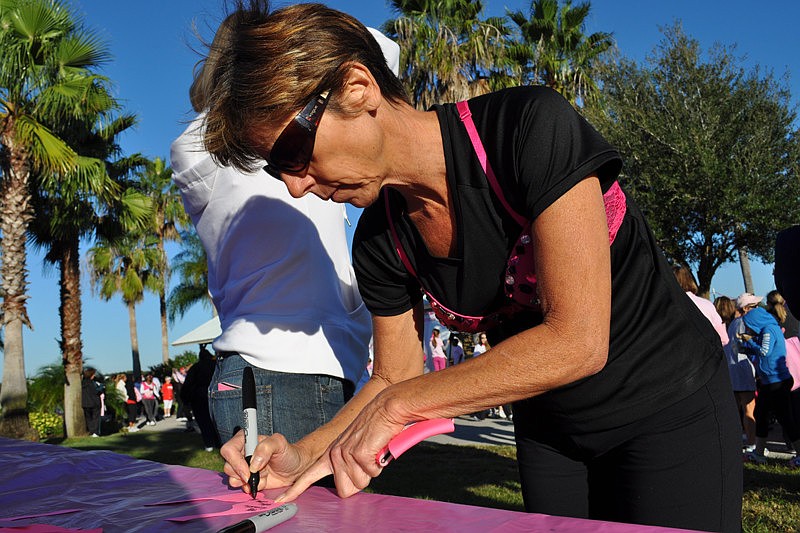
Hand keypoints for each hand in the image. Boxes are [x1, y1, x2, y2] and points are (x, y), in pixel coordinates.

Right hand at [220, 430, 310, 495]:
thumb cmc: (288, 452)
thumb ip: (266, 448)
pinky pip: (242, 487)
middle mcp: (242, 453)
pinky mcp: (248, 480)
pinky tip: (263, 482)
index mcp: (247, 440)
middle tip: (255, 476)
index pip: (229, 450)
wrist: (295, 468)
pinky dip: (252, 488)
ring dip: (246, 482)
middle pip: (228, 466)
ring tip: (262, 477)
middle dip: (241, 474)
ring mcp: (244, 467)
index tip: (249, 470)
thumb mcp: (280, 443)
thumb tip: (253, 464)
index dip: (235, 461)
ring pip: (232, 478)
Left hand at [277, 391, 405, 501]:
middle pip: (345, 490)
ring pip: (359, 484)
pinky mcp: (358, 453)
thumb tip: (352, 483)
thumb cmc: (376, 430)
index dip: (296, 489)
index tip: (283, 499)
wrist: (386, 409)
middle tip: (367, 463)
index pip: (309, 475)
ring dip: (370, 472)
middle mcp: (335, 454)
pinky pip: (372, 474)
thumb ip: (349, 465)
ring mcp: (345, 454)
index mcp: (332, 454)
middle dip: (359, 481)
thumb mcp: (356, 449)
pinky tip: (377, 449)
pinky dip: (378, 464)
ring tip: (372, 454)